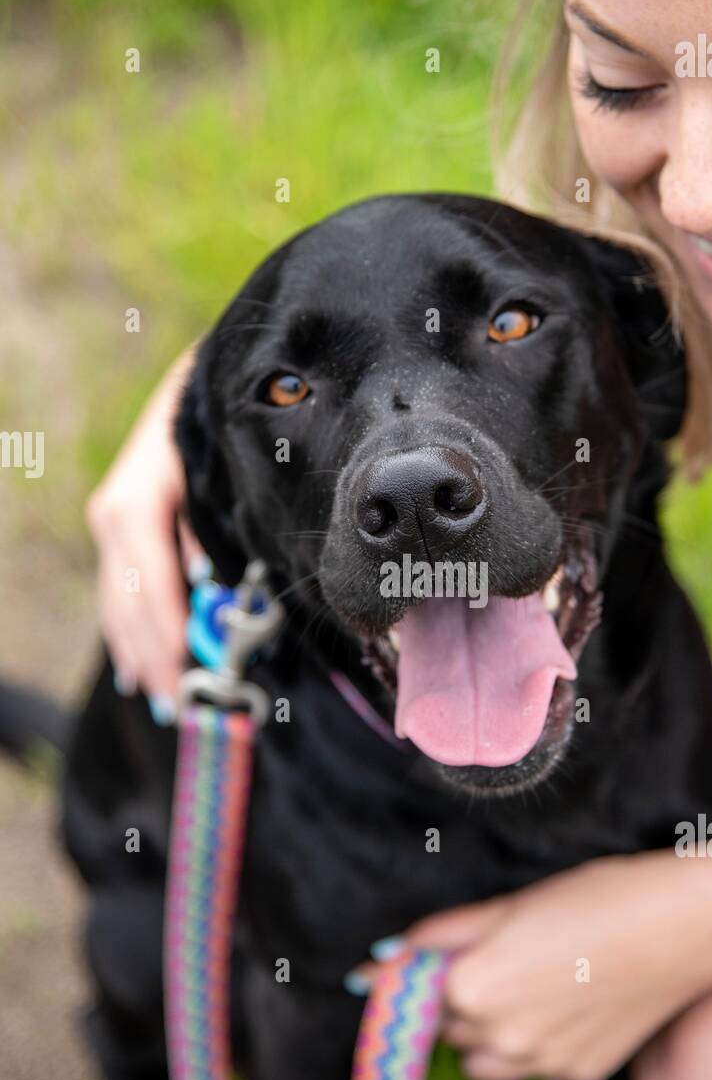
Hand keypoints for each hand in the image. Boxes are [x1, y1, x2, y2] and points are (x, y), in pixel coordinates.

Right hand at [85, 346, 205, 712]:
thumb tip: (215, 592)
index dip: (161, 618)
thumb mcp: (231, 466)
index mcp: (142, 491)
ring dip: (140, 653)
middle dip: (153, 653)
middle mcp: (119, 508)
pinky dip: (130, 632)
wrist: (208, 375)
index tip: (178, 662)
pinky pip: (119, 591)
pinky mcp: (121, 530)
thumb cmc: (229, 421)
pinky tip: (136, 671)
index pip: (145, 568)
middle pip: (128, 594)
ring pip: (119, 599)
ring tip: (163, 699)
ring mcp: (114, 519)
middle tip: (180, 704)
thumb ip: (218, 525)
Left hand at [355, 856, 710, 1079]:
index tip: (424, 961)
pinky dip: (535, 1043)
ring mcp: (541, 1064)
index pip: (412, 994)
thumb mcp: (506, 904)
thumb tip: (376, 961)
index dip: (420, 972)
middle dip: (458, 998)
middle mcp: (499, 1038)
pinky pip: (532, 1069)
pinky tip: (569, 1001)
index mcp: (470, 988)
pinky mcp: (578, 1075)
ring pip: (483, 1060)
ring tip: (529, 984)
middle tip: (502, 954)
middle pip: (448, 1028)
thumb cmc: (594, 898)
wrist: (681, 926)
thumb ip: (438, 937)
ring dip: (487, 1032)